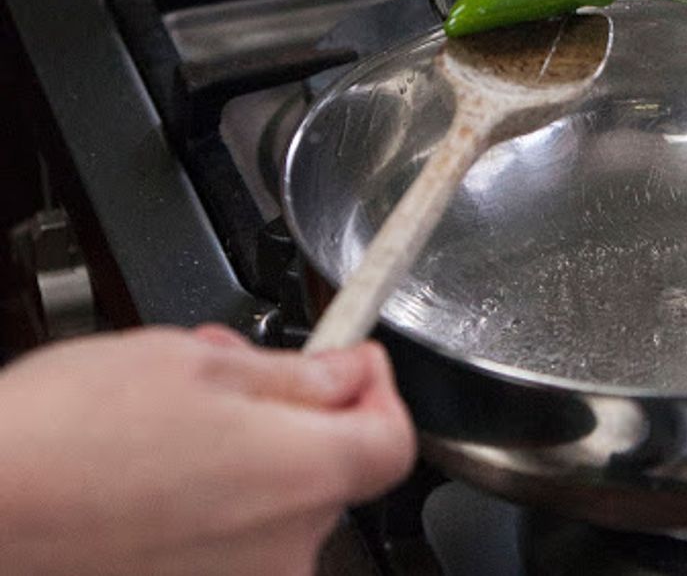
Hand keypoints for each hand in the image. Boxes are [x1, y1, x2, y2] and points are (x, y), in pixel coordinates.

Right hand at [0, 326, 415, 575]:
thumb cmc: (68, 437)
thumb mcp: (195, 364)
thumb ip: (292, 372)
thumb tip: (346, 371)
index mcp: (298, 478)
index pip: (393, 439)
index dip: (375, 386)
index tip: (348, 357)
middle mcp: (282, 553)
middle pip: (330, 468)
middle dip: (292, 409)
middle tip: (231, 370)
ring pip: (274, 504)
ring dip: (245, 453)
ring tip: (173, 416)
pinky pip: (230, 545)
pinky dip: (211, 503)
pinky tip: (156, 468)